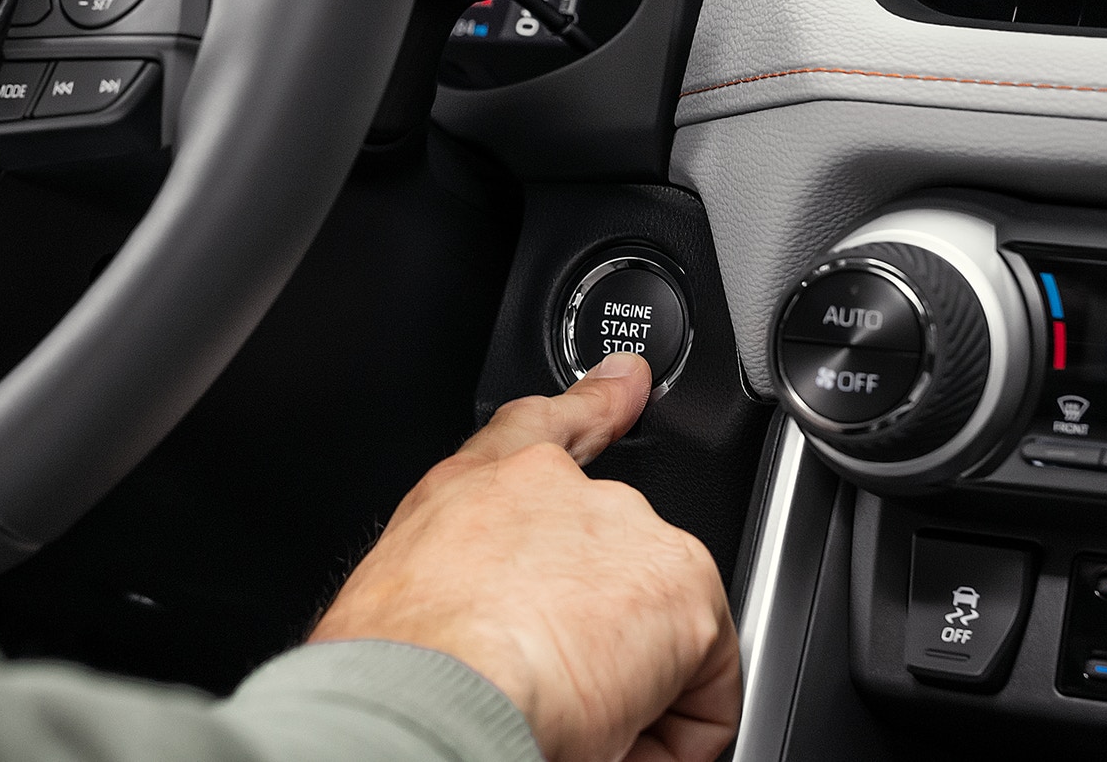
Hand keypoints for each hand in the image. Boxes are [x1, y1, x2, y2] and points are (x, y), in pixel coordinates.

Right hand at [310, 352, 738, 761]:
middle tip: (560, 700)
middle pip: (620, 565)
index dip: (592, 405)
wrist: (434, 686)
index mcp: (483, 487)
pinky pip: (708, 694)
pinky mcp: (685, 591)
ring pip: (666, 636)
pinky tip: (618, 750)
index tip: (626, 381)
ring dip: (637, 694)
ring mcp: (632, 535)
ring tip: (579, 734)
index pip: (546, 426)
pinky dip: (675, 743)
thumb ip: (455, 583)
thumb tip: (475, 640)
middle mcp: (565, 493)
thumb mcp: (401, 596)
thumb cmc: (398, 661)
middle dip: (604, 640)